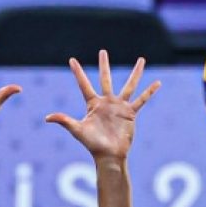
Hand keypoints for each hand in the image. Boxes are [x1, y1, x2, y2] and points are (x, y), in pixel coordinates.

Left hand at [45, 50, 160, 160]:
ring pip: (129, 85)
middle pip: (105, 79)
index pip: (84, 84)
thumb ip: (64, 121)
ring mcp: (120, 107)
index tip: (72, 60)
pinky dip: (150, 92)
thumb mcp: (77, 130)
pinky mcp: (130, 113)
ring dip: (135, 73)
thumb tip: (47, 118)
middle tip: (103, 51)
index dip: (78, 72)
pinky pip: (142, 100)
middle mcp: (107, 102)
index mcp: (93, 104)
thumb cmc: (92, 144)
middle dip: (104, 65)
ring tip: (142, 59)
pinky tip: (158, 83)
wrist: (109, 155)